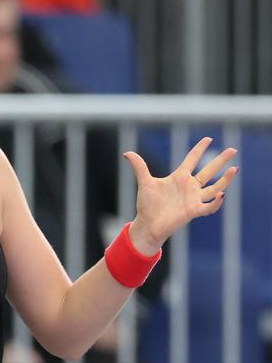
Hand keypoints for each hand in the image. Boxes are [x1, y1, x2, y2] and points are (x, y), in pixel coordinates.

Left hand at [125, 137, 237, 254]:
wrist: (147, 224)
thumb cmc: (147, 204)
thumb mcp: (144, 182)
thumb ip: (139, 166)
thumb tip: (127, 152)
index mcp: (178, 177)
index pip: (191, 159)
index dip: (199, 149)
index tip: (208, 138)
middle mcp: (189, 187)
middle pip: (208, 171)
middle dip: (220, 160)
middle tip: (233, 149)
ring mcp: (193, 199)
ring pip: (214, 188)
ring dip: (225, 180)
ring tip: (235, 169)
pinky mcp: (193, 211)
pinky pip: (209, 206)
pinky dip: (216, 201)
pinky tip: (222, 194)